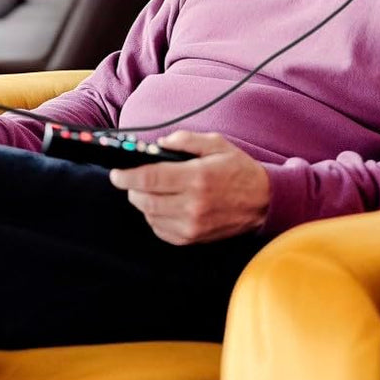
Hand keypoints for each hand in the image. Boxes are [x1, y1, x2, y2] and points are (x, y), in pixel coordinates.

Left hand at [108, 132, 269, 244]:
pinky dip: (154, 218)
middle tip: (131, 178)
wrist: (264, 202)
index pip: (149, 179)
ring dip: (143, 202)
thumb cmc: (239, 170)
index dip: (126, 176)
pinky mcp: (193, 238)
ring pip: (150, 216)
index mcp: (197, 178)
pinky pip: (160, 230)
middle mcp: (192, 205)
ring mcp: (192, 225)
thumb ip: (185, 140)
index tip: (116, 172)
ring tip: (150, 190)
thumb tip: (158, 143)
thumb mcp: (216, 144)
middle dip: (132, 188)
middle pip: (144, 200)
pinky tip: (163, 205)